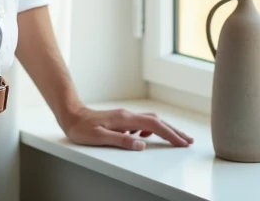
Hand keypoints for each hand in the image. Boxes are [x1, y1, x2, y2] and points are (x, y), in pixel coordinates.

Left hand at [60, 106, 194, 150]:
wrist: (71, 115)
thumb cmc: (82, 128)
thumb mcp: (99, 137)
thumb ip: (121, 141)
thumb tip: (141, 145)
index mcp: (125, 119)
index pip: (154, 126)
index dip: (170, 135)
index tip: (182, 143)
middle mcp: (127, 115)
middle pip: (157, 121)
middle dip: (174, 131)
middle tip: (188, 140)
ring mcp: (125, 116)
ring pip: (151, 121)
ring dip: (164, 129)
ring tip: (174, 138)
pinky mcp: (121, 119)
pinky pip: (142, 122)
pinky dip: (151, 129)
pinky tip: (147, 137)